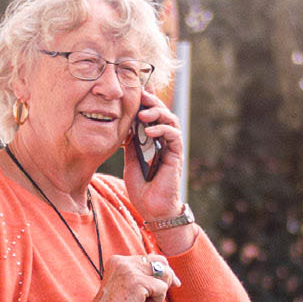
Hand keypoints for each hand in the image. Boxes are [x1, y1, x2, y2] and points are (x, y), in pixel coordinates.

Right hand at [87, 253, 180, 301]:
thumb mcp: (124, 286)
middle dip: (169, 275)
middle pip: (160, 261)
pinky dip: (156, 301)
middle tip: (176, 285)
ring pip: (163, 275)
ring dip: (159, 292)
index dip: (162, 269)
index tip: (173, 281)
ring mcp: (130, 271)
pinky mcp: (138, 283)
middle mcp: (124, 262)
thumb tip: (167, 273)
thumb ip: (139, 276)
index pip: (149, 258)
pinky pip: (162, 289)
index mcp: (118, 260)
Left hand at [124, 90, 184, 220]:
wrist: (152, 209)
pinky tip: (150, 130)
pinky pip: (173, 136)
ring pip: (171, 120)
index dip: (145, 103)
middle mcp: (164, 142)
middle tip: (140, 95)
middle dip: (152, 102)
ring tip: (143, 114)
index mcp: (153, 141)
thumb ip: (131, 143)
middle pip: (163, 113)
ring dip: (157, 113)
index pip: (152, 115)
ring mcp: (171, 148)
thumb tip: (125, 124)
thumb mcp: (130, 161)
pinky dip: (163, 129)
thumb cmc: (142, 188)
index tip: (134, 92)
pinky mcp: (176, 155)